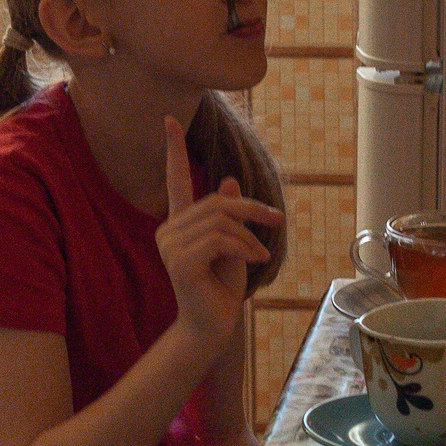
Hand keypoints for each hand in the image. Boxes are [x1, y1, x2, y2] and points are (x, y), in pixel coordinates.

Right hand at [157, 116, 281, 345]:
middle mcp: (169, 229)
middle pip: (217, 201)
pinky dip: (245, 247)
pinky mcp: (180, 261)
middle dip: (252, 209)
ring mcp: (170, 246)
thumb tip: (230, 181)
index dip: (173, 149)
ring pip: (221, 221)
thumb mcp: (234, 245)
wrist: (213, 326)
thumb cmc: (221, 287)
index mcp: (179, 222)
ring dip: (250, 236)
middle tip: (277, 220)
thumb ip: (230, 215)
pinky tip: (256, 260)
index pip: (174, 179)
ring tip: (261, 254)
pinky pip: (221, 239)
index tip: (169, 120)